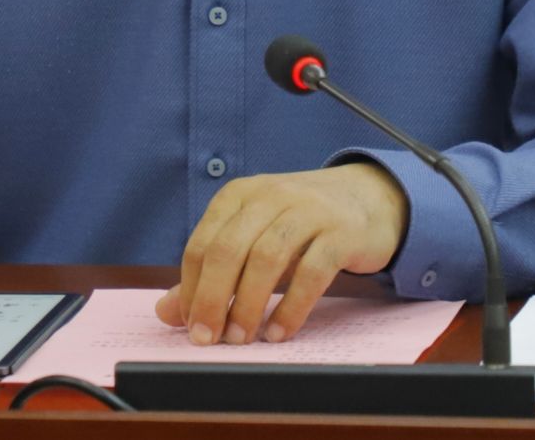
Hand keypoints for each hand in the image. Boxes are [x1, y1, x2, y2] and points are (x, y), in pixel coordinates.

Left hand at [156, 163, 406, 344]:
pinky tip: (279, 332)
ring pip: (267, 259)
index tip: (190, 327)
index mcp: (239, 195)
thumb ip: (211, 273)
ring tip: (241, 339)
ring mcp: (308, 211)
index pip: (202, 244)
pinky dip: (291, 307)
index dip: (191, 289)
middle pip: (228, 250)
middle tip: (208, 339)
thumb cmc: (300, 224)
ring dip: (249, 305)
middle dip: (213, 299)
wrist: (368, 198)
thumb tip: (166, 313)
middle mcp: (270, 196)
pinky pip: (311, 272)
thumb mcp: (253, 238)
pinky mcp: (341, 233)